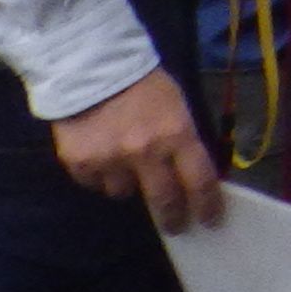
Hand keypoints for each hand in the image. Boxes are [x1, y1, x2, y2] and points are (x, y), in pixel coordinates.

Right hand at [53, 70, 221, 231]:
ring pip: (124, 193)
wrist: (90, 67)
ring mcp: (110, 161)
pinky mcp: (80, 164)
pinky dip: (100, 175)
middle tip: (175, 224)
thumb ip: (182, 139)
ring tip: (123, 162)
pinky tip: (100, 155)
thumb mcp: (176, 105)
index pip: (199, 181)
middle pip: (164, 200)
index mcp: (176, 134)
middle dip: (172, 217)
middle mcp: (145, 153)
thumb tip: (191, 172)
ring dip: (128, 183)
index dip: (207, 205)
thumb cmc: (143, 84)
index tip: (209, 220)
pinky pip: (95, 184)